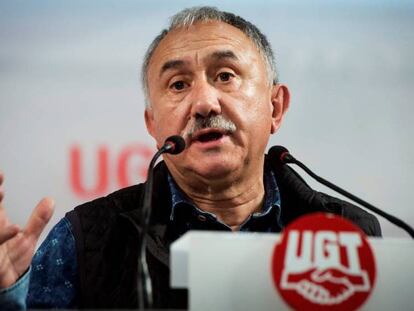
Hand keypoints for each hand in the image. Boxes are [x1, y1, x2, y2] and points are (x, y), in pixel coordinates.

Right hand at [0, 172, 53, 287]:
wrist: (6, 286)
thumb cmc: (11, 261)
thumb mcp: (27, 239)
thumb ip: (37, 220)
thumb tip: (50, 200)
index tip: (1, 175)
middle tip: (0, 185)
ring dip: (0, 225)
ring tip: (7, 207)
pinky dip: (2, 235)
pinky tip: (14, 229)